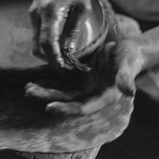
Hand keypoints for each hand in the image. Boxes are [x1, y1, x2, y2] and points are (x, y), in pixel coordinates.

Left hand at [25, 39, 144, 114]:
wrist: (126, 49)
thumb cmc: (129, 56)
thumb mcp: (128, 63)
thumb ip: (126, 77)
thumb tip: (130, 91)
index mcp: (104, 96)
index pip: (83, 107)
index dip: (67, 108)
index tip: (49, 107)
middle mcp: (92, 94)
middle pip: (68, 101)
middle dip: (48, 98)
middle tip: (29, 92)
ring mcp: (85, 86)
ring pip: (62, 92)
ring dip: (45, 91)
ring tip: (28, 88)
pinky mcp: (79, 77)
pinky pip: (62, 81)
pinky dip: (50, 80)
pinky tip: (36, 79)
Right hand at [30, 0, 91, 70]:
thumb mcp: (81, 7)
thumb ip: (74, 30)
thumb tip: (70, 52)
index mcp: (50, 12)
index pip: (47, 43)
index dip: (54, 59)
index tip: (64, 70)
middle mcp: (37, 16)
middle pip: (38, 47)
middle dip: (51, 60)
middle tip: (67, 68)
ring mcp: (33, 16)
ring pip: (36, 43)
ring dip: (48, 54)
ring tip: (66, 59)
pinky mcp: (34, 16)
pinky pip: (38, 36)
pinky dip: (47, 45)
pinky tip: (60, 46)